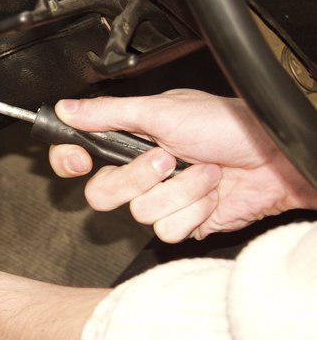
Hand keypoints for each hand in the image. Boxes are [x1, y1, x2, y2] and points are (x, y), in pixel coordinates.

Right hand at [49, 89, 316, 242]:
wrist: (273, 159)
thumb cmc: (224, 125)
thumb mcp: (160, 110)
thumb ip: (108, 112)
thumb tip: (66, 108)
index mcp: (128, 138)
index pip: (79, 152)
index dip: (70, 160)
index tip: (80, 161)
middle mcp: (139, 170)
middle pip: (102, 192)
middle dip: (138, 178)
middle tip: (166, 158)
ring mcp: (160, 198)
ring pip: (140, 213)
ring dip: (181, 191)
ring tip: (204, 171)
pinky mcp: (181, 223)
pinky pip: (167, 231)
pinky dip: (194, 211)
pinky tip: (211, 194)